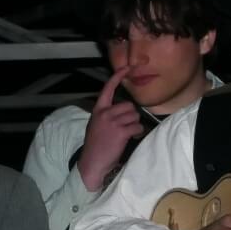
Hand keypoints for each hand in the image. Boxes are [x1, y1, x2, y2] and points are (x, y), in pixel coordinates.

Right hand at [74, 67, 145, 191]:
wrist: (92, 162)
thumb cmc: (97, 145)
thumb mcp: (96, 124)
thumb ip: (107, 114)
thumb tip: (125, 110)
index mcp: (98, 109)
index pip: (108, 88)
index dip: (118, 76)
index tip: (128, 67)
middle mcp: (105, 113)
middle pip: (129, 106)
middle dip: (132, 117)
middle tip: (126, 128)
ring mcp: (112, 122)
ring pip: (135, 117)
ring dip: (135, 126)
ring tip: (126, 135)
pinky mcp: (121, 132)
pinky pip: (137, 127)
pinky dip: (138, 134)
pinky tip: (130, 139)